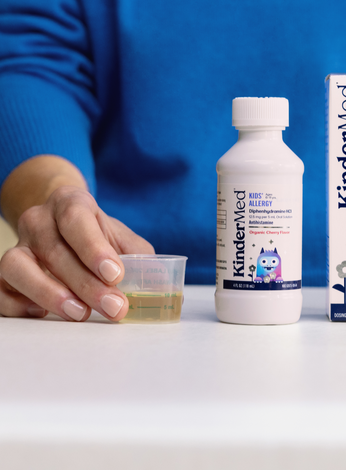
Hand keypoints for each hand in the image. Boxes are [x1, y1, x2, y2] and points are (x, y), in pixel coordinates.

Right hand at [0, 185, 153, 320]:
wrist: (64, 223)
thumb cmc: (98, 235)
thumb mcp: (121, 237)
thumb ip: (138, 257)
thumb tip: (158, 286)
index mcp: (71, 203)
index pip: (77, 218)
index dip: (94, 248)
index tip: (115, 274)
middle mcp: (39, 220)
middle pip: (55, 250)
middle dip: (86, 284)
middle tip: (113, 307)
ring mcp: (17, 244)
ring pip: (17, 266)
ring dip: (49, 293)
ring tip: (81, 313)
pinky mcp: (3, 270)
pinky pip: (0, 289)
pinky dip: (18, 304)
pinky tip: (44, 313)